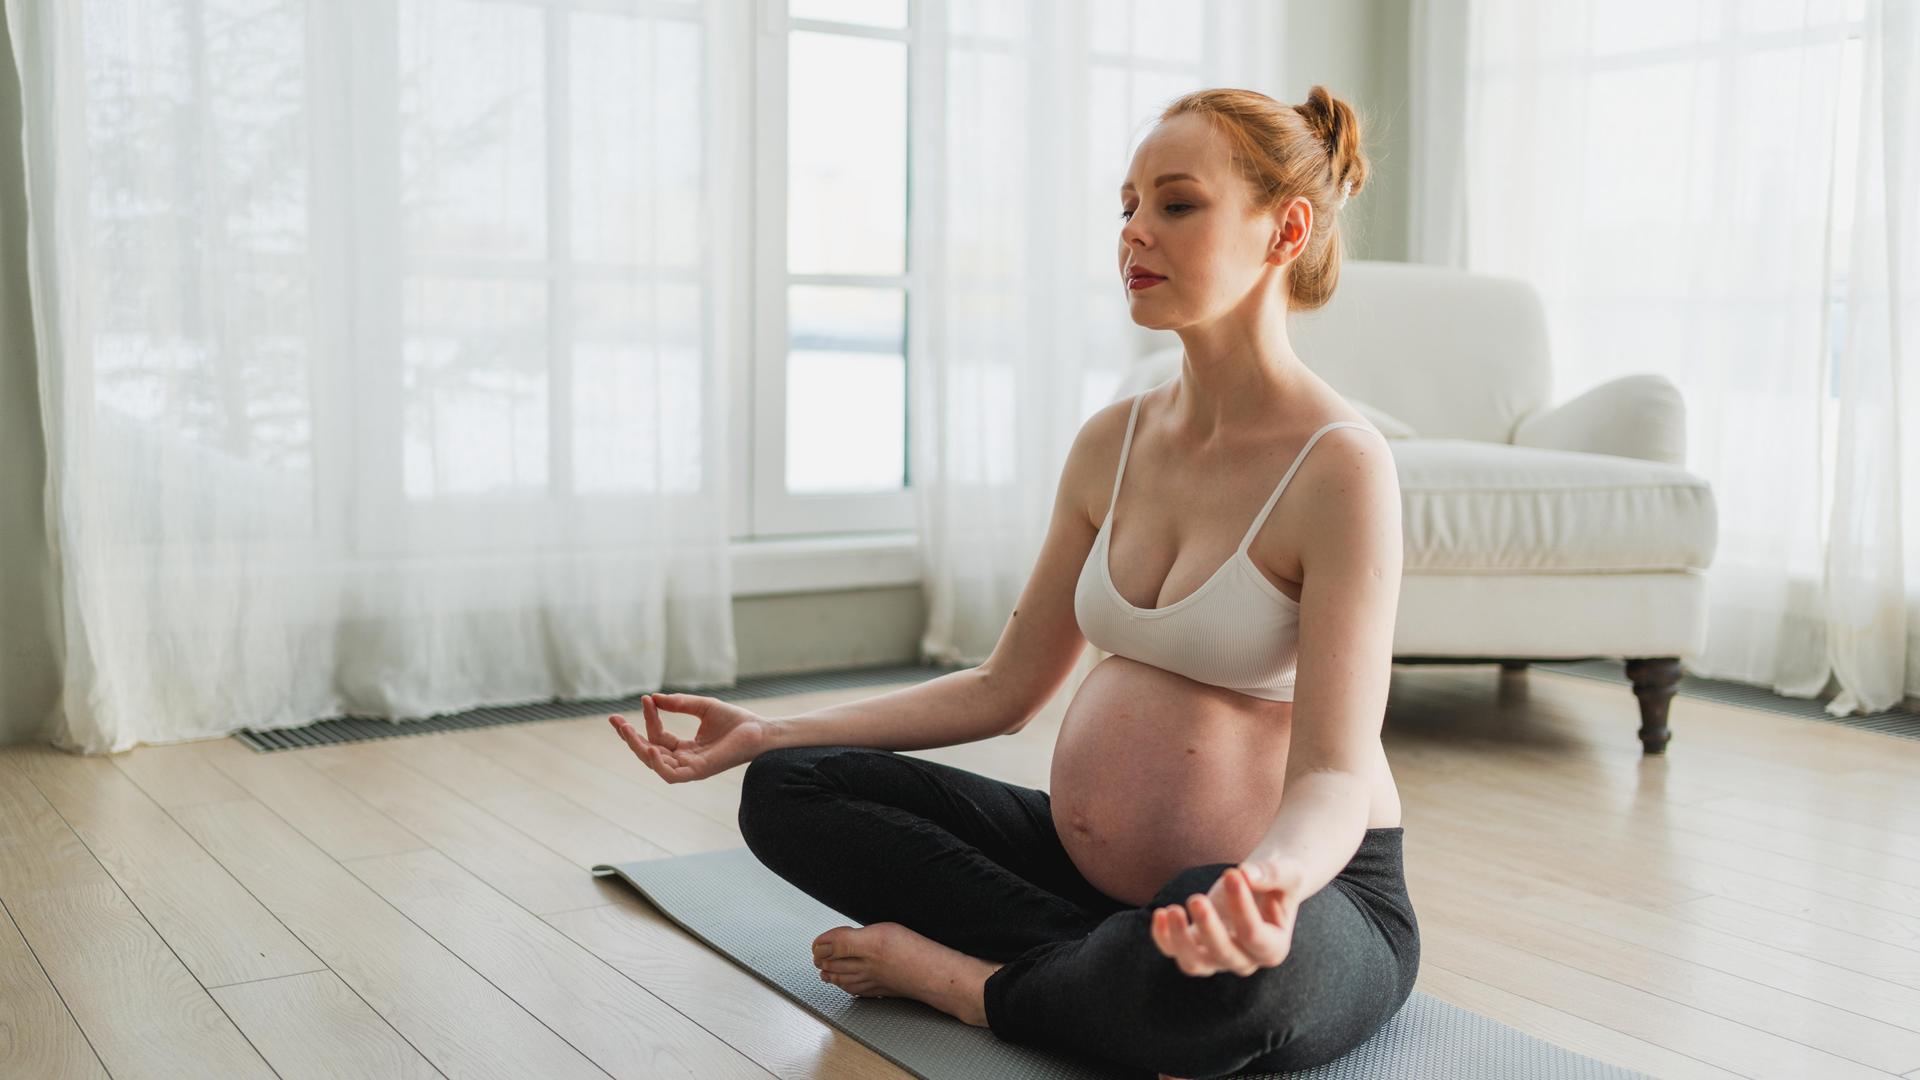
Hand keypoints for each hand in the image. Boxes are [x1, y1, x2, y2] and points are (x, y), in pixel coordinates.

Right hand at [609, 692, 769, 782]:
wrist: (761, 731)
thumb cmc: (737, 721)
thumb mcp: (703, 707)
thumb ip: (680, 704)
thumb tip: (653, 698)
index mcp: (685, 748)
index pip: (657, 736)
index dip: (649, 718)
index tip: (645, 699)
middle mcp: (685, 760)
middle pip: (648, 752)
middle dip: (629, 738)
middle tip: (615, 720)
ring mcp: (690, 768)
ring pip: (654, 764)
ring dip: (638, 748)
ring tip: (626, 730)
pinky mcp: (699, 772)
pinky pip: (671, 774)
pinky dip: (658, 764)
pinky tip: (650, 747)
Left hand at [1149, 855, 1306, 977]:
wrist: (1263, 884)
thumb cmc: (1279, 880)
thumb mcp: (1287, 872)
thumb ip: (1272, 873)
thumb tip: (1246, 873)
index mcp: (1274, 948)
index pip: (1254, 935)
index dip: (1241, 908)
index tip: (1231, 874)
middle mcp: (1246, 960)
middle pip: (1223, 955)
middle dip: (1208, 929)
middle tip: (1197, 898)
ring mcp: (1218, 957)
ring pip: (1194, 963)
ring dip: (1180, 940)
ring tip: (1171, 910)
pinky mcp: (1196, 946)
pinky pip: (1174, 952)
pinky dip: (1163, 938)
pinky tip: (1160, 913)